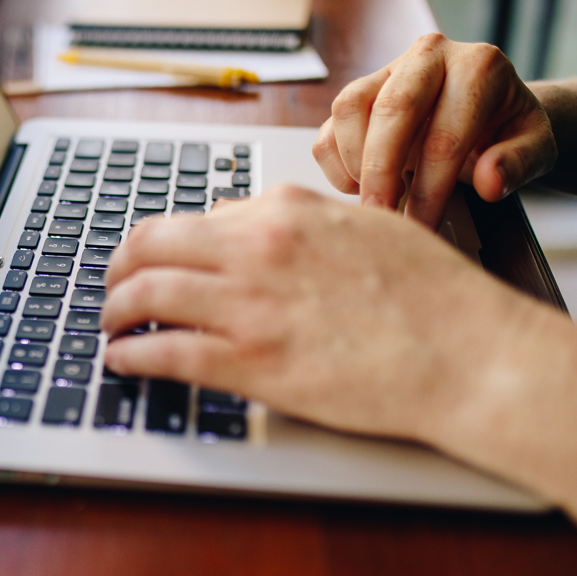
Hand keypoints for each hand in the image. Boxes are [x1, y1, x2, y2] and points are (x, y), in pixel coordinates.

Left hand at [101, 186, 535, 440]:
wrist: (468, 354)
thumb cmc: (431, 296)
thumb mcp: (366, 227)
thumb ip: (301, 222)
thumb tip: (247, 221)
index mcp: (285, 211)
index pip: (195, 217)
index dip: (163, 243)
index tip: (152, 259)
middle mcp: (256, 249)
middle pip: (150, 246)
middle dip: (118, 267)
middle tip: (111, 285)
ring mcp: (249, 307)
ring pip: (144, 296)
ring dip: (112, 311)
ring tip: (108, 325)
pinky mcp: (250, 364)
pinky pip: (163, 354)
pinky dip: (130, 356)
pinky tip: (121, 361)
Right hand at [312, 33, 556, 227]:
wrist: (488, 110)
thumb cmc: (506, 130)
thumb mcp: (534, 148)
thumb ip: (518, 164)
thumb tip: (489, 182)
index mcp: (478, 66)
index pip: (445, 134)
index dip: (430, 189)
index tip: (422, 228)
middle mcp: (429, 55)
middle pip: (391, 110)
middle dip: (380, 173)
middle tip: (380, 217)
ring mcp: (387, 70)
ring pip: (349, 109)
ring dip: (353, 162)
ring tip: (374, 198)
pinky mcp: (359, 92)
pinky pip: (329, 127)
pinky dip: (336, 164)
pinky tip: (361, 186)